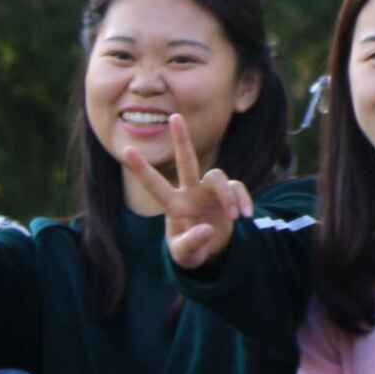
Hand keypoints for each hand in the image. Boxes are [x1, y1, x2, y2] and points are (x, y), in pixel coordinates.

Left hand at [122, 113, 252, 268]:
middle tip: (174, 117)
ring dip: (228, 196)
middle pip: (186, 161)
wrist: (213, 253)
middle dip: (181, 139)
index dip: (142, 169)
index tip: (127, 150)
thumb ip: (192, 243)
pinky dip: (243, 200)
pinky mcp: (228, 194)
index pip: (156, 185)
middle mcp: (191, 192)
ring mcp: (210, 191)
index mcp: (174, 206)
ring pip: (218, 177)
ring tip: (235, 217)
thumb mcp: (186, 256)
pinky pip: (237, 188)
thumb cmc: (191, 252)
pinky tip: (246, 215)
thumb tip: (207, 229)